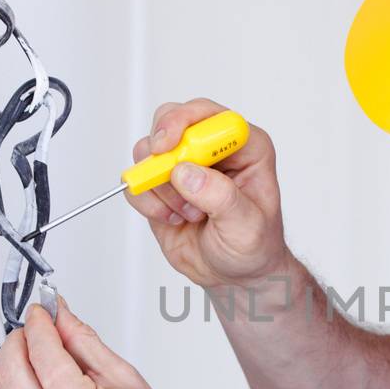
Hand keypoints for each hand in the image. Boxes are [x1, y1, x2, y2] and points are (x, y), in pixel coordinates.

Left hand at [0, 300, 185, 388]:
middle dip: (19, 339)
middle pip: (8, 368)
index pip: (42, 351)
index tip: (43, 313)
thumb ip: (85, 343)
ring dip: (0, 364)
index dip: (40, 322)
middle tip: (34, 333)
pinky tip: (8, 388)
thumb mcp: (126, 380)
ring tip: (23, 359)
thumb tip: (60, 315)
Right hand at [127, 97, 290, 289]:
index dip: (184, 122)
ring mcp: (184, 164)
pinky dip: (147, 202)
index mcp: (244, 147)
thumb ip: (221, 197)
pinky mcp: (161, 185)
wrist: (235, 275)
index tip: (169, 146)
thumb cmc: (253, 247)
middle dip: (162, 151)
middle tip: (166, 177)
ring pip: (148, 150)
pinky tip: (172, 218)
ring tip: (187, 213)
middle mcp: (212, 148)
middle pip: (171, 119)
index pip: (210, 113)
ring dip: (160, 186)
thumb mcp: (247, 225)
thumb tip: (186, 173)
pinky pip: (136, 180)